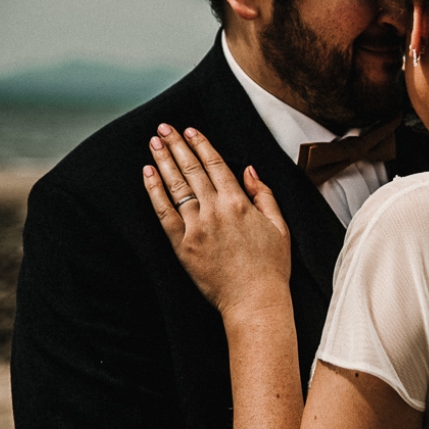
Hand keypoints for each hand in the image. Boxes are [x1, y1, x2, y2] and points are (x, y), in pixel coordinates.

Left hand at [143, 124, 290, 316]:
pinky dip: (155, 191)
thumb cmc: (271, 266)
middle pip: (192, 170)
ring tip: (154, 143)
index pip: (215, 165)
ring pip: (176, 186)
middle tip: (164, 128)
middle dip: (177, 145)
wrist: (254, 300)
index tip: (190, 130)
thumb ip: (264, 195)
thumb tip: (249, 170)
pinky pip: (164, 213)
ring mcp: (197, 227)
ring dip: (163, 161)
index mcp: (240, 203)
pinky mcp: (183, 246)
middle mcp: (216, 210)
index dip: (201, 144)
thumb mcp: (279, 226)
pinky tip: (149, 174)